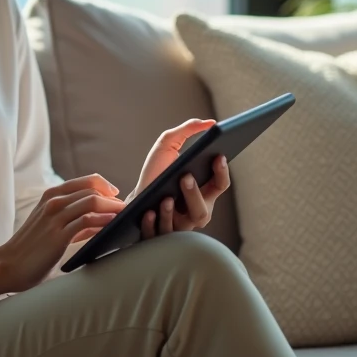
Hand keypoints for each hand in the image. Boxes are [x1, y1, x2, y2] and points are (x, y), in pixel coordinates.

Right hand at [0, 174, 123, 291]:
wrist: (9, 265)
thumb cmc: (32, 248)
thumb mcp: (51, 225)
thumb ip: (74, 220)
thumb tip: (102, 220)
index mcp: (51, 195)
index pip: (87, 181)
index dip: (106, 186)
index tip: (117, 197)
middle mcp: (53, 201)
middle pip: (93, 190)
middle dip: (114, 199)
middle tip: (127, 209)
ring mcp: (55, 217)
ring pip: (92, 202)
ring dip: (113, 208)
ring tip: (124, 217)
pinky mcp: (58, 234)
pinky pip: (87, 221)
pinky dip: (103, 220)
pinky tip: (113, 225)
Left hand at [128, 119, 231, 239]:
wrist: (135, 195)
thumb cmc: (156, 171)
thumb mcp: (168, 145)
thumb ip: (188, 131)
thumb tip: (210, 122)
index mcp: (204, 192)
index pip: (220, 185)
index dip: (222, 172)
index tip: (218, 155)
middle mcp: (195, 212)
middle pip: (202, 211)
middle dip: (194, 195)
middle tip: (185, 176)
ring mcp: (177, 226)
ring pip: (181, 225)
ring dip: (172, 212)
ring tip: (165, 198)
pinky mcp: (157, 235)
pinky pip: (158, 233)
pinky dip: (154, 223)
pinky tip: (149, 211)